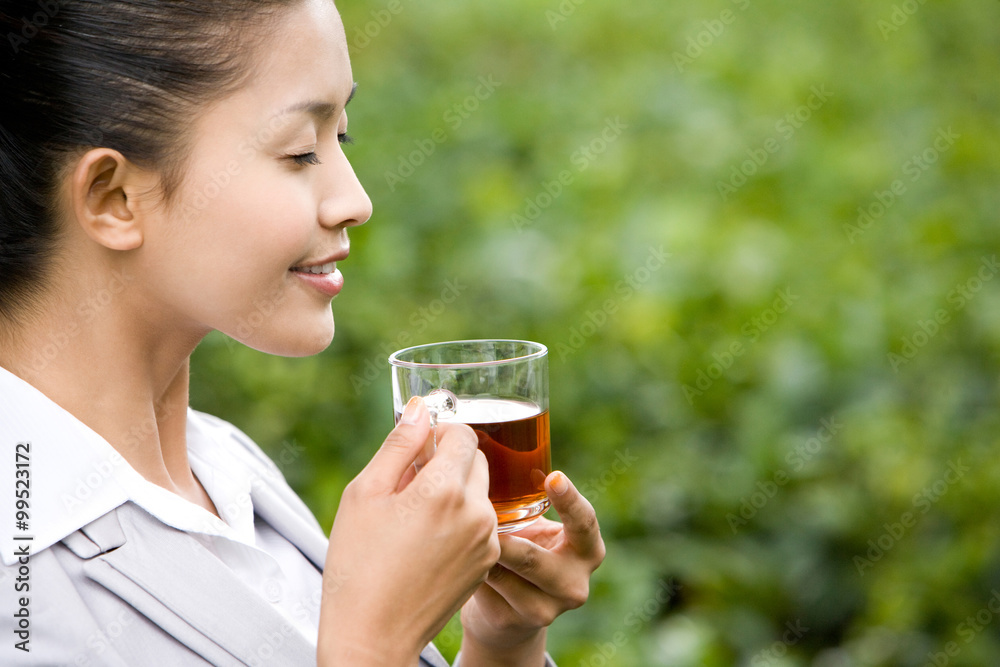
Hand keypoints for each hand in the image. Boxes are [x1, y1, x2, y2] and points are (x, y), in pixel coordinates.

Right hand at [318, 397, 500, 665]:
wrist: (372, 635)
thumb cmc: (358, 565)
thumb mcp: (365, 494)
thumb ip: (399, 445)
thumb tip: (421, 408)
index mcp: (443, 490)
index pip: (463, 434)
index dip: (438, 435)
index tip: (416, 449)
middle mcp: (475, 512)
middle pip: (476, 459)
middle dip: (448, 461)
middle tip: (410, 484)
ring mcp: (487, 539)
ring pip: (480, 491)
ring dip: (456, 490)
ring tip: (415, 518)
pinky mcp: (488, 562)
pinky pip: (482, 522)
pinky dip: (462, 520)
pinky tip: (428, 541)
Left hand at [458, 472, 605, 664]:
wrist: (509, 613)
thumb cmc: (522, 551)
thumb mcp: (536, 528)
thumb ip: (529, 503)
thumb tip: (486, 449)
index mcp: (588, 551)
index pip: (585, 523)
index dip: (570, 500)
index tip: (552, 476)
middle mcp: (574, 584)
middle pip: (532, 558)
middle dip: (500, 536)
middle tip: (475, 515)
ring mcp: (544, 610)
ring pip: (501, 572)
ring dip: (474, 549)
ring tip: (452, 529)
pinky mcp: (512, 622)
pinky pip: (482, 585)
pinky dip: (464, 566)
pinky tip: (448, 554)